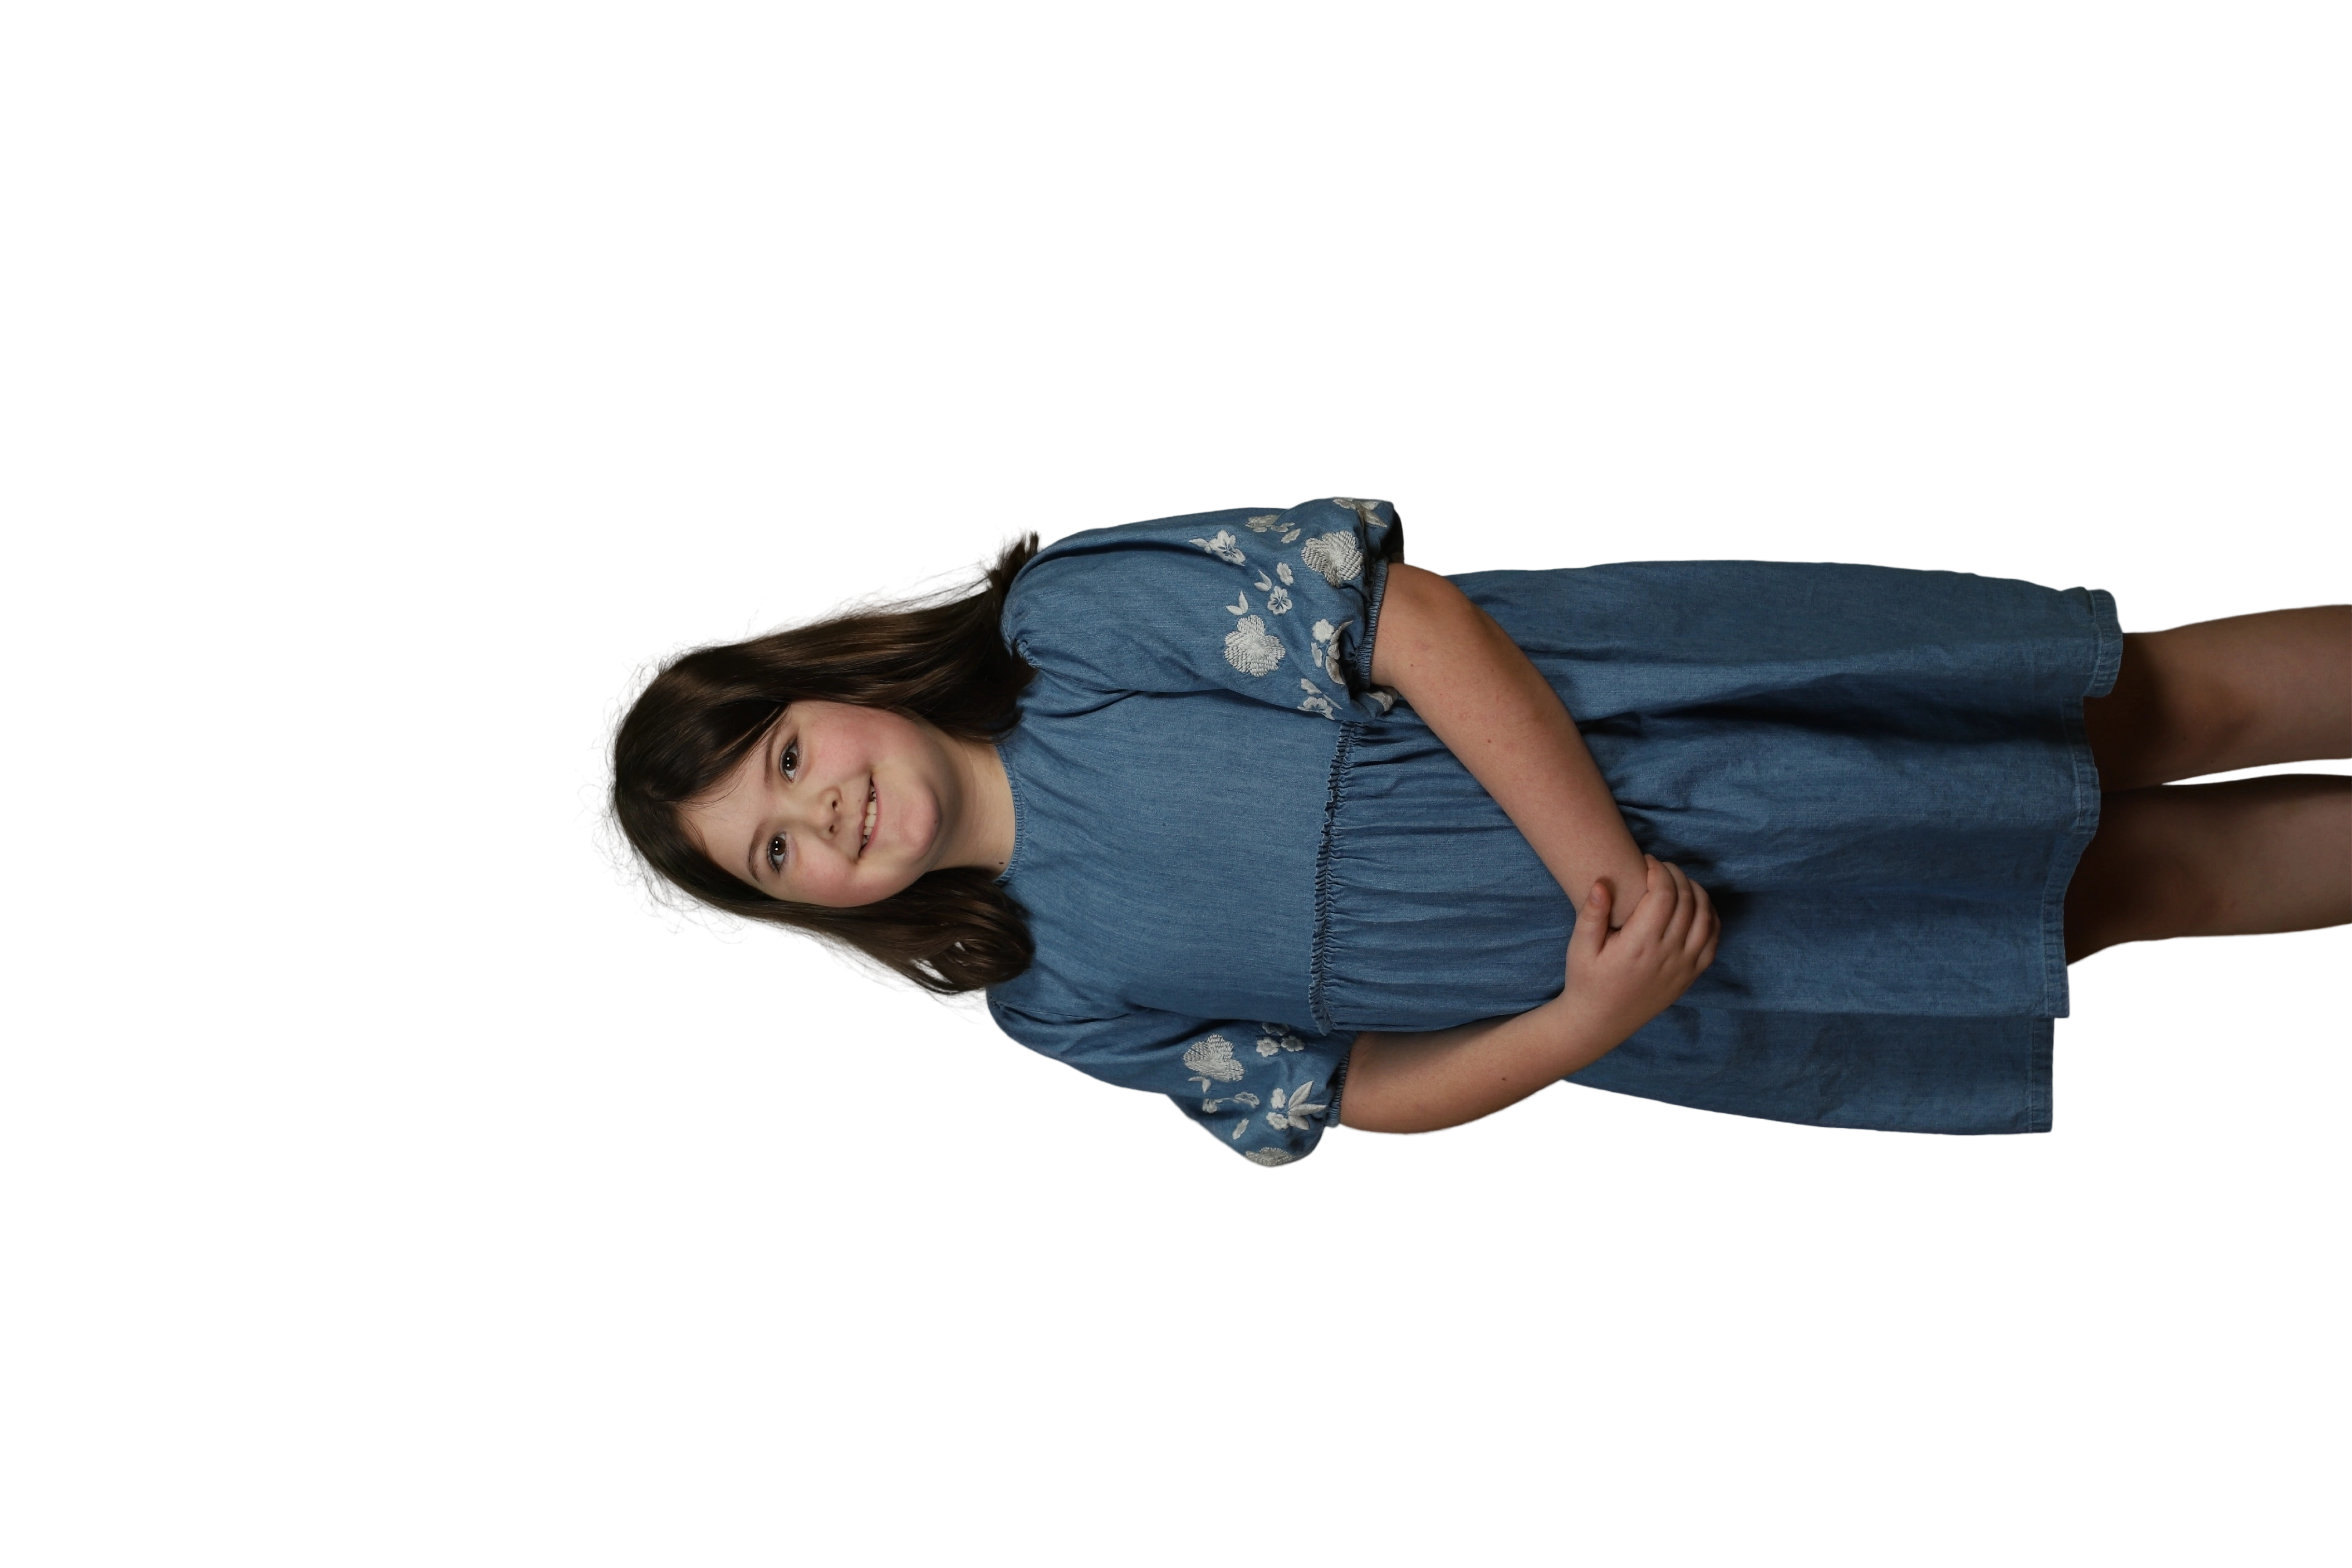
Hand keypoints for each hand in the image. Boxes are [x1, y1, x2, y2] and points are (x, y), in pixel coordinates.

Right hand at [1562, 853, 1718, 1043]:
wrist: (1601, 1021)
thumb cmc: (1587, 981)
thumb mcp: (1579, 947)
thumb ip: (1592, 915)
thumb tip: (1601, 883)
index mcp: (1640, 945)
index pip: (1664, 894)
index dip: (1659, 870)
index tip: (1647, 861)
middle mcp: (1668, 955)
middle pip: (1687, 900)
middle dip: (1676, 875)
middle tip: (1660, 868)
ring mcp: (1684, 966)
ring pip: (1705, 916)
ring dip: (1695, 891)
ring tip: (1677, 882)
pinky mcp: (1692, 975)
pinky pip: (1713, 938)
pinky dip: (1710, 915)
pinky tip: (1695, 905)